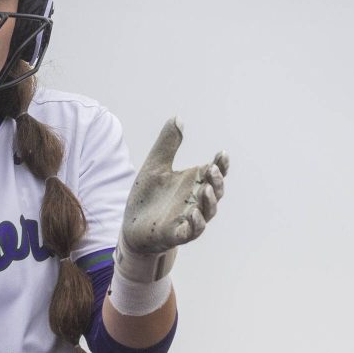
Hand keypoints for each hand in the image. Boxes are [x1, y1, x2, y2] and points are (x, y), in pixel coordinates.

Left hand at [116, 117, 228, 281]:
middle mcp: (196, 201)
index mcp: (193, 183)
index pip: (214, 173)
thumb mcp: (155, 166)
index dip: (221, 164)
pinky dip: (196, 224)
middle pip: (216, 192)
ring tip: (205, 189)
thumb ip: (167, 144)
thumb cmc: (147, 197)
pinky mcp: (177, 234)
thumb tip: (178, 118)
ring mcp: (189, 219)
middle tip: (211, 169)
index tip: (222, 153)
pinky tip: (193, 214)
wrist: (131, 226)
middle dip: (216, 181)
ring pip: (208, 212)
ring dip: (209, 202)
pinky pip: (192, 231)